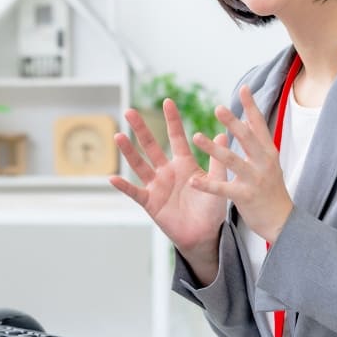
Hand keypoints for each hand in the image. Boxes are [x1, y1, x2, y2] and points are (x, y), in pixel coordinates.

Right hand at [109, 99, 228, 281]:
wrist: (204, 235)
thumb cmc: (211, 209)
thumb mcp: (216, 182)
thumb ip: (218, 160)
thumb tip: (223, 133)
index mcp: (184, 164)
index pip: (176, 137)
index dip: (172, 120)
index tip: (168, 101)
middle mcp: (167, 171)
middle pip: (151, 146)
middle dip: (141, 129)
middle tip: (130, 111)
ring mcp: (156, 186)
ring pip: (140, 165)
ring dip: (129, 152)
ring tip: (118, 136)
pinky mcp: (150, 202)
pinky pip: (135, 192)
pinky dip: (124, 186)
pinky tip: (113, 178)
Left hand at [189, 85, 293, 243]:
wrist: (283, 222)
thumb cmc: (272, 190)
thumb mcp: (268, 163)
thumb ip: (257, 142)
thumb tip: (246, 119)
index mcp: (268, 152)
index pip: (259, 125)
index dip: (252, 106)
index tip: (244, 88)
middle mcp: (263, 163)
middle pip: (247, 138)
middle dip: (232, 122)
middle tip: (218, 107)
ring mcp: (255, 179)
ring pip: (232, 160)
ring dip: (213, 148)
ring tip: (196, 137)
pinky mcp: (245, 197)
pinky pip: (223, 189)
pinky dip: (207, 185)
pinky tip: (192, 181)